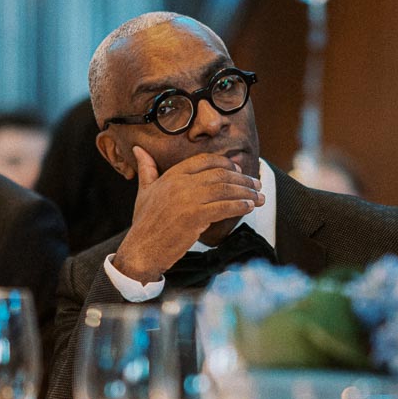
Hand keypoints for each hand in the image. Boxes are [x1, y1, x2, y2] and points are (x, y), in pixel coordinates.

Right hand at [112, 146, 263, 282]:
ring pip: (225, 190)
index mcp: (172, 175)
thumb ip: (146, 169)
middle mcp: (181, 183)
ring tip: (259, 197)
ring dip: (246, 193)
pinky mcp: (195, 217)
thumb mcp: (144, 191)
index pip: (205, 160)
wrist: (141, 249)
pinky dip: (240, 206)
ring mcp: (188, 199)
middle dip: (242, 179)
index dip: (225, 163)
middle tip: (256, 185)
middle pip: (220, 175)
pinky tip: (249, 207)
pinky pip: (224, 208)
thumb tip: (138, 149)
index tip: (238, 169)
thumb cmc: (144, 223)